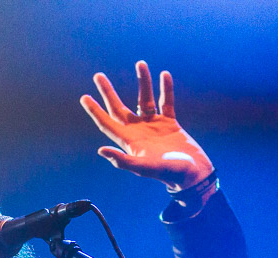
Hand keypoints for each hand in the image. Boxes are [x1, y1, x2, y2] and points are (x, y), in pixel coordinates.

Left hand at [80, 61, 213, 191]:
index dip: (95, 111)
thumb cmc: (169, 173)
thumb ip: (123, 160)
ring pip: (145, 100)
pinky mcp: (170, 123)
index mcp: (130, 141)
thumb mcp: (144, 167)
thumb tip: (101, 150)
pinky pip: (166, 102)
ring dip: (143, 82)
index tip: (84, 97)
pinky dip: (166, 89)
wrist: (193, 174)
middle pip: (119, 108)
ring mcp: (154, 126)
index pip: (107, 123)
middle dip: (108, 92)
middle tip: (98, 76)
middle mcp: (138, 131)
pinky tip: (164, 75)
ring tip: (141, 63)